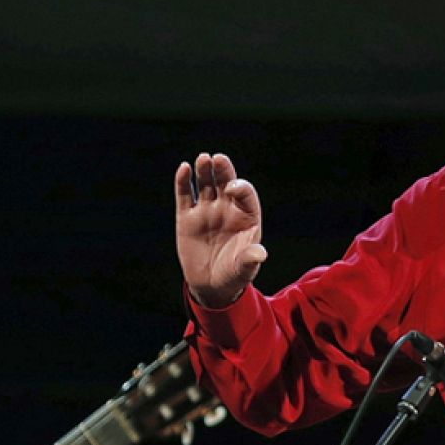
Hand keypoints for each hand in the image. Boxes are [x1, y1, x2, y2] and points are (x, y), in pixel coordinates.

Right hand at [174, 152, 266, 308]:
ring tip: (202, 159)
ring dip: (204, 170)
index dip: (240, 188)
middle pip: (226, 182)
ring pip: (206, 184)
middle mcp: (227, 209)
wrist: (211, 286)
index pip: (246, 194)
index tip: (231, 189)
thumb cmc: (233, 275)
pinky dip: (183, 181)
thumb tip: (260, 253)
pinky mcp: (187, 217)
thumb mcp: (243, 270)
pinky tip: (183, 168)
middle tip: (218, 158)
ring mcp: (206, 211)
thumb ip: (250, 259)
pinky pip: (185, 195)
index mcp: (246, 216)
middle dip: (223, 171)